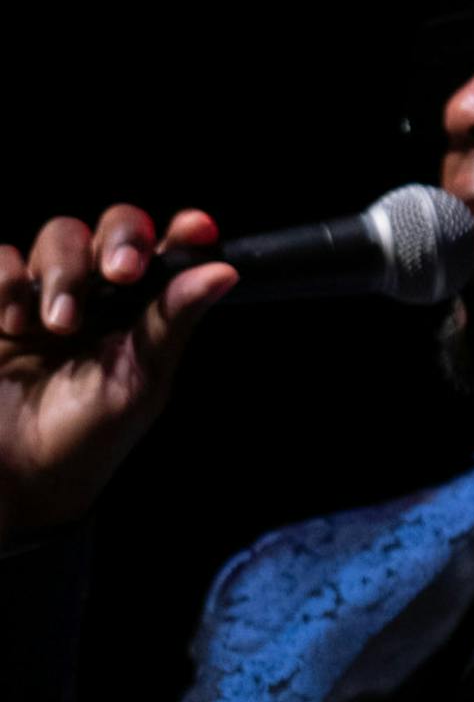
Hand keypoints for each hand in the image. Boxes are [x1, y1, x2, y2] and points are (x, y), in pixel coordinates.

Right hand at [0, 206, 236, 544]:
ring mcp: (47, 293)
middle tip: (121, 272)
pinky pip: (1, 259)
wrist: (20, 475)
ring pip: (60, 235)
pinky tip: (14, 323)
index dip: (185, 233)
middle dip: (121, 239)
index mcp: (143, 307)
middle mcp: (99, 290)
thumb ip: (173, 320)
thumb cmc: (90, 434)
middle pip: (114, 226)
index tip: (196, 229)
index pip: (169, 250)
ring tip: (58, 325)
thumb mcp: (140, 380)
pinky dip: (7, 279)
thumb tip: (224, 271)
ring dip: (63, 272)